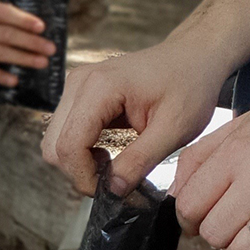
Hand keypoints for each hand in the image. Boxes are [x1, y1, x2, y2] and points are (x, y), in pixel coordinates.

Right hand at [0, 0, 53, 85]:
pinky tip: (15, 81)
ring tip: (42, 62)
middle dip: (31, 43)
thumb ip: (0, 17)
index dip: (23, 19)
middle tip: (51, 48)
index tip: (41, 26)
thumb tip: (31, 27)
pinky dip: (0, 75)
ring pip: (0, 53)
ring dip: (23, 59)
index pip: (4, 13)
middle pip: (6, 35)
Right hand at [42, 40, 224, 195]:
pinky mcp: (81, 94)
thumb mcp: (174, 129)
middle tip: (115, 181)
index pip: (68, 145)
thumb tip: (113, 190)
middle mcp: (80, 82)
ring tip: (115, 166)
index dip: (84, 177)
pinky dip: (83, 151)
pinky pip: (67, 132)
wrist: (195, 58)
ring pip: (56, 141)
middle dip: (80, 172)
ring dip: (80, 163)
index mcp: (100, 87)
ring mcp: (77, 86)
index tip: (110, 191)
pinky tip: (110, 154)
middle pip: (54, 146)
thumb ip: (140, 161)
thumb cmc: (190, 85)